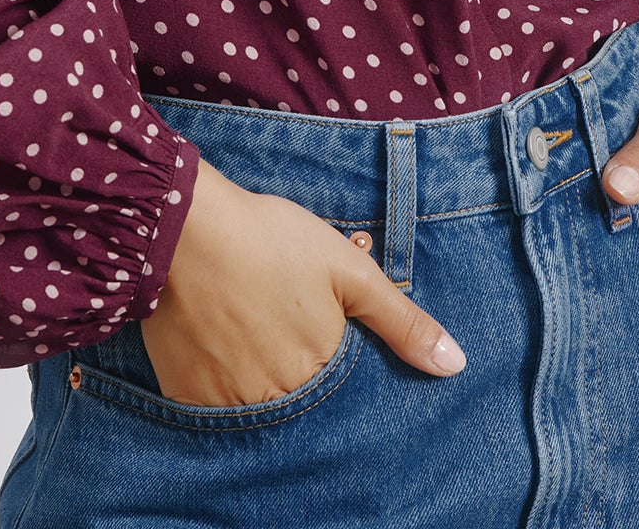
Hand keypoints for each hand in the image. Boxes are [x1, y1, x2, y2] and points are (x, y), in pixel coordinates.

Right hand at [142, 157, 466, 406]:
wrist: (184, 226)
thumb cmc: (271, 239)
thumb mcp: (349, 269)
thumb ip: (401, 321)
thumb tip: (454, 365)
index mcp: (321, 372)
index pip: (346, 398)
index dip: (337, 364)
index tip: (322, 336)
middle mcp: (277, 401)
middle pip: (303, 406)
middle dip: (301, 377)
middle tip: (282, 328)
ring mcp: (229, 405)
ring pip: (261, 411)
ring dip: (264, 384)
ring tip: (254, 334)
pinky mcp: (187, 397)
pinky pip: (215, 411)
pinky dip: (224, 387)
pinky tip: (223, 345)